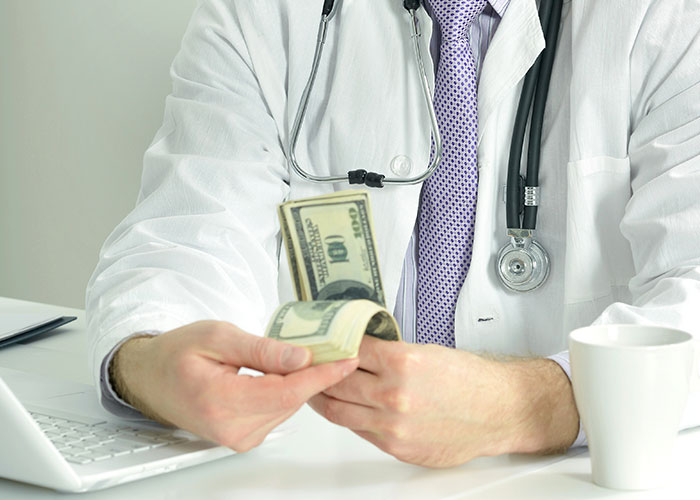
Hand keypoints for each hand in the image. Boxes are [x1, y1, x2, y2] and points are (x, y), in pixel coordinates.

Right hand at [111, 320, 358, 451]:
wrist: (151, 378)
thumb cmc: (177, 354)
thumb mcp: (217, 336)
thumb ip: (260, 349)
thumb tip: (301, 358)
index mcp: (220, 401)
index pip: (286, 392)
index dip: (321, 376)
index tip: (346, 360)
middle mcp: (230, 428)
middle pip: (290, 400)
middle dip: (314, 373)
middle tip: (329, 345)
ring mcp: (237, 437)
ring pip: (287, 407)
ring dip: (300, 382)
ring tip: (302, 354)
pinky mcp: (243, 438)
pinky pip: (277, 412)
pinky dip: (286, 391)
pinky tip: (281, 372)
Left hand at [308, 337, 578, 467]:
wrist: (499, 411)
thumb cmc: (471, 380)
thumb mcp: (428, 352)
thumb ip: (390, 355)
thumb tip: (361, 353)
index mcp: (402, 362)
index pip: (350, 349)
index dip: (334, 345)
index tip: (326, 342)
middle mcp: (394, 394)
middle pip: (337, 380)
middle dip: (320, 371)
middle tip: (311, 364)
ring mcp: (393, 424)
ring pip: (339, 410)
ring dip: (322, 398)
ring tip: (315, 388)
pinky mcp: (396, 446)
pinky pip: (359, 431)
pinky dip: (347, 418)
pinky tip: (343, 409)